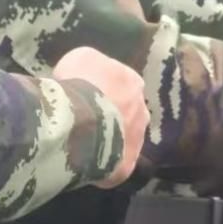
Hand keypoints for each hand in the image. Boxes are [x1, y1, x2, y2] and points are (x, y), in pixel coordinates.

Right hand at [52, 46, 148, 187]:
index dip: (105, 90)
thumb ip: (92, 66)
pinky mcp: (127, 165)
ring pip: (124, 140)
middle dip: (111, 116)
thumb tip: (92, 77)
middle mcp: (142, 110)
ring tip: (86, 143)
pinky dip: (104, 163)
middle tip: (87, 120)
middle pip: (127, 113)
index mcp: (133, 82)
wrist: (79, 119)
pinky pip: (115, 164)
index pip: (123, 85)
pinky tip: (87, 162)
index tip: (87, 94)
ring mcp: (138, 140)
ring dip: (110, 140)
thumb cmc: (79, 83)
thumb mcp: (80, 58)